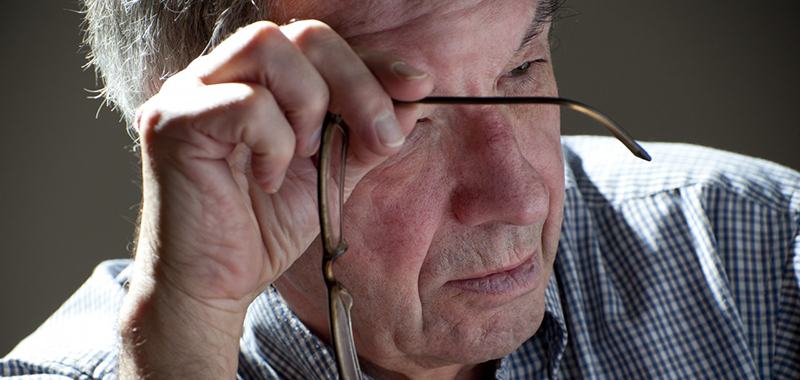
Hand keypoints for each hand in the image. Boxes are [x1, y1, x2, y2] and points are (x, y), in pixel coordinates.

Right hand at [118, 20, 432, 378]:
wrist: (215, 286)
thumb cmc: (264, 229)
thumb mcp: (330, 174)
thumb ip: (364, 134)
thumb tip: (411, 98)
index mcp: (255, 80)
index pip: (320, 44)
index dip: (373, 62)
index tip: (417, 86)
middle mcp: (219, 74)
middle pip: (301, 34)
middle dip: (356, 82)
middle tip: (377, 136)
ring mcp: (189, 93)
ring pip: (269, 47)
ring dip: (310, 104)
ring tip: (306, 154)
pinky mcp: (171, 122)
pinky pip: (245, 103)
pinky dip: (275, 143)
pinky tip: (269, 179)